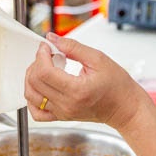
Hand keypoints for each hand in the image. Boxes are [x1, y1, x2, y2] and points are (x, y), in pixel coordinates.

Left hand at [24, 33, 154, 130]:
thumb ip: (73, 47)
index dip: (41, 55)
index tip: (46, 47)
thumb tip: (52, 39)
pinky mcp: (61, 116)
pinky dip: (33, 98)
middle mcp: (67, 104)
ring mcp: (62, 112)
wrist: (124, 107)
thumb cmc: (117, 86)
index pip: (44, 72)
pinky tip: (42, 86)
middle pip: (34, 82)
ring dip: (32, 77)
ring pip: (31, 95)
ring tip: (46, 68)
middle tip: (49, 55)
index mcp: (77, 90)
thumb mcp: (98, 59)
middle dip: (36, 63)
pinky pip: (36, 112)